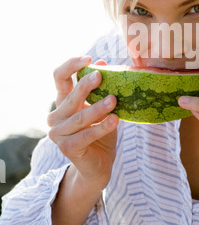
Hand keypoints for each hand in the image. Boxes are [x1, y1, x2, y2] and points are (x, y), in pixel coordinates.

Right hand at [47, 56, 118, 190]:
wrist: (98, 166)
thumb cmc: (101, 132)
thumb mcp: (102, 107)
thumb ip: (100, 88)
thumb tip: (103, 62)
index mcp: (63, 101)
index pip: (59, 77)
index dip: (71, 65)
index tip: (88, 58)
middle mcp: (56, 116)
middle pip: (70, 96)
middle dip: (86, 85)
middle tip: (101, 76)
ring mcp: (58, 133)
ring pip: (80, 117)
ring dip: (97, 108)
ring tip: (114, 100)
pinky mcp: (67, 148)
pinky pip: (86, 135)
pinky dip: (102, 127)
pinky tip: (115, 120)